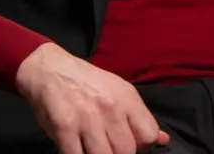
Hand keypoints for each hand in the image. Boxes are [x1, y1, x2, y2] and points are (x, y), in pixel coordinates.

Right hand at [15, 42, 169, 153]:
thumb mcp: (119, 91)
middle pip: (127, 151)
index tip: (133, 148)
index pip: (149, 135)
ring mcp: (87, 118)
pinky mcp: (64, 128)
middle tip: (110, 149)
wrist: (51, 69)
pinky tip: (79, 151)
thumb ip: (139, 117)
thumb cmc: (88, 83)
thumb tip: (162, 140)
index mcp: (127, 99)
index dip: (143, 148)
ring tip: (95, 150)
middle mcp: (110, 108)